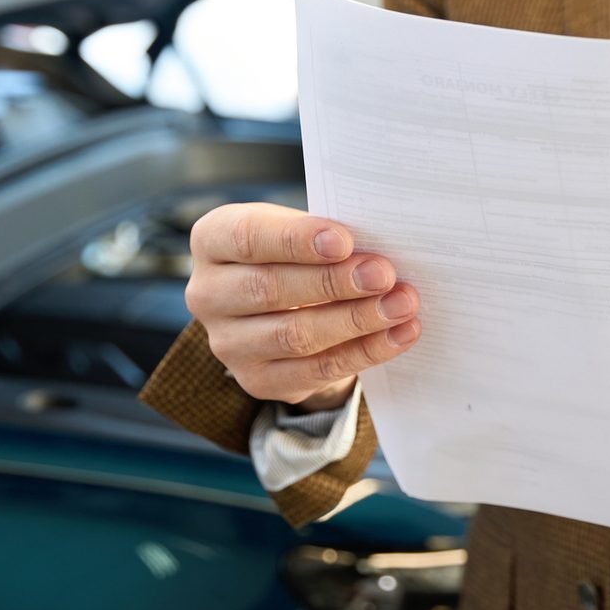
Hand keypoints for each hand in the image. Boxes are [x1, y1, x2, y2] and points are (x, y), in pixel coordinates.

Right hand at [185, 202, 420, 408]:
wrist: (284, 306)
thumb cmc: (296, 254)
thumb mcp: (300, 229)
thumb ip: (325, 234)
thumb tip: (375, 252)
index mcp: (212, 240)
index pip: (247, 238)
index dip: (295, 240)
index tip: (343, 240)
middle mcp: (208, 294)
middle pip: (269, 289)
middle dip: (333, 283)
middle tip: (383, 275)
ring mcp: (228, 343)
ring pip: (295, 335)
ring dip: (356, 320)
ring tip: (401, 304)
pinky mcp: (258, 380)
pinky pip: (317, 369)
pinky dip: (364, 351)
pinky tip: (399, 334)